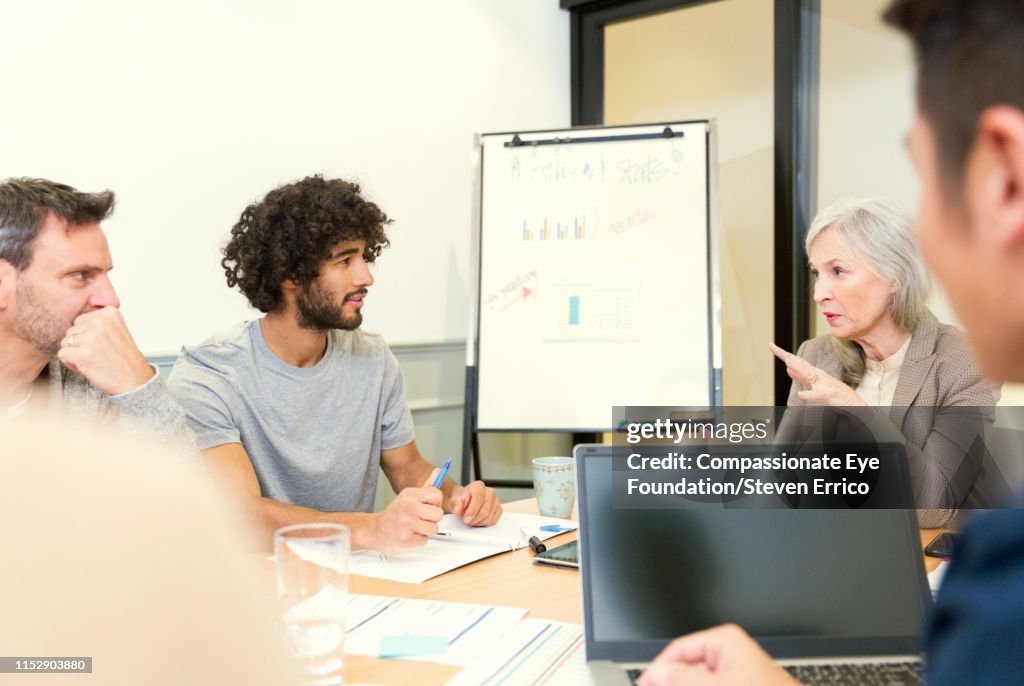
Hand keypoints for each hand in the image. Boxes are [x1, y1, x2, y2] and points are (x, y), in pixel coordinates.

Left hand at [57, 307, 152, 395]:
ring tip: (94, 360)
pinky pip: (63, 354)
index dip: (87, 335)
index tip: (102, 344)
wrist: (135, 380)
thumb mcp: (118, 330)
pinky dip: (71, 363)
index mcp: (110, 313)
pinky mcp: (82, 354)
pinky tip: (87, 366)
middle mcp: (100, 322)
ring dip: (76, 354)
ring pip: (65, 342)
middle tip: (98, 353)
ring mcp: (91, 337)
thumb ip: (100, 322)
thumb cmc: (126, 360)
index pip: (81, 320)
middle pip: (71, 330)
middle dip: (80, 344)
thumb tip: (77, 322)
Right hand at [367, 469, 443, 552]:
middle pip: (439, 514)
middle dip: (432, 519)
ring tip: (414, 527)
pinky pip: (424, 540)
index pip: (437, 495)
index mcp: (410, 494)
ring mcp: (406, 523)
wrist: (375, 530)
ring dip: (426, 531)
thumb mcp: (409, 496)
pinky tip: (408, 535)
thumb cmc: (395, 514)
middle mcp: (408, 506)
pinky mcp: (405, 539)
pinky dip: (418, 540)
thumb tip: (439, 471)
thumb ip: (427, 486)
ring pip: (434, 529)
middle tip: (420, 519)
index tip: (426, 507)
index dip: (435, 504)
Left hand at [448, 480, 501, 525]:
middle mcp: (489, 491)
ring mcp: (496, 500)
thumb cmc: (462, 500)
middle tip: (467, 522)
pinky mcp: (499, 509)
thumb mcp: (456, 501)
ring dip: (478, 522)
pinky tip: (478, 521)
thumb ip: (457, 505)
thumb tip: (458, 510)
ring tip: (471, 521)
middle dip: (474, 519)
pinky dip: (484, 524)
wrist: (466, 501)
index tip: (466, 519)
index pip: (478, 498)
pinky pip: (493, 520)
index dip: (472, 510)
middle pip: (484, 510)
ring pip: (488, 517)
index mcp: (478, 486)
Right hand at [638, 624, 797, 685]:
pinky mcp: (740, 684)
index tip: (645, 683)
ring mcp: (735, 671)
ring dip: (683, 685)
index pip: (680, 648)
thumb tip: (659, 673)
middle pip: (687, 665)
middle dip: (671, 681)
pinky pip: (712, 684)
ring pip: (698, 679)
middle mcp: (730, 652)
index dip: (659, 668)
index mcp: (725, 641)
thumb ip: (684, 679)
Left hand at [768, 343, 863, 406]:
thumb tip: (788, 368)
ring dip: (799, 369)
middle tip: (773, 347)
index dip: (782, 353)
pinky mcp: (829, 394)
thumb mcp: (813, 385)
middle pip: (800, 363)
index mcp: (812, 373)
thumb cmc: (833, 393)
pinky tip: (801, 395)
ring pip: (809, 375)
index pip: (795, 361)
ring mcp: (823, 384)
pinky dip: (810, 395)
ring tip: (788, 362)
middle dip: (787, 356)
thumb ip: (802, 377)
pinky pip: (819, 394)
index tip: (770, 345)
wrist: (852, 401)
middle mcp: (817, 375)